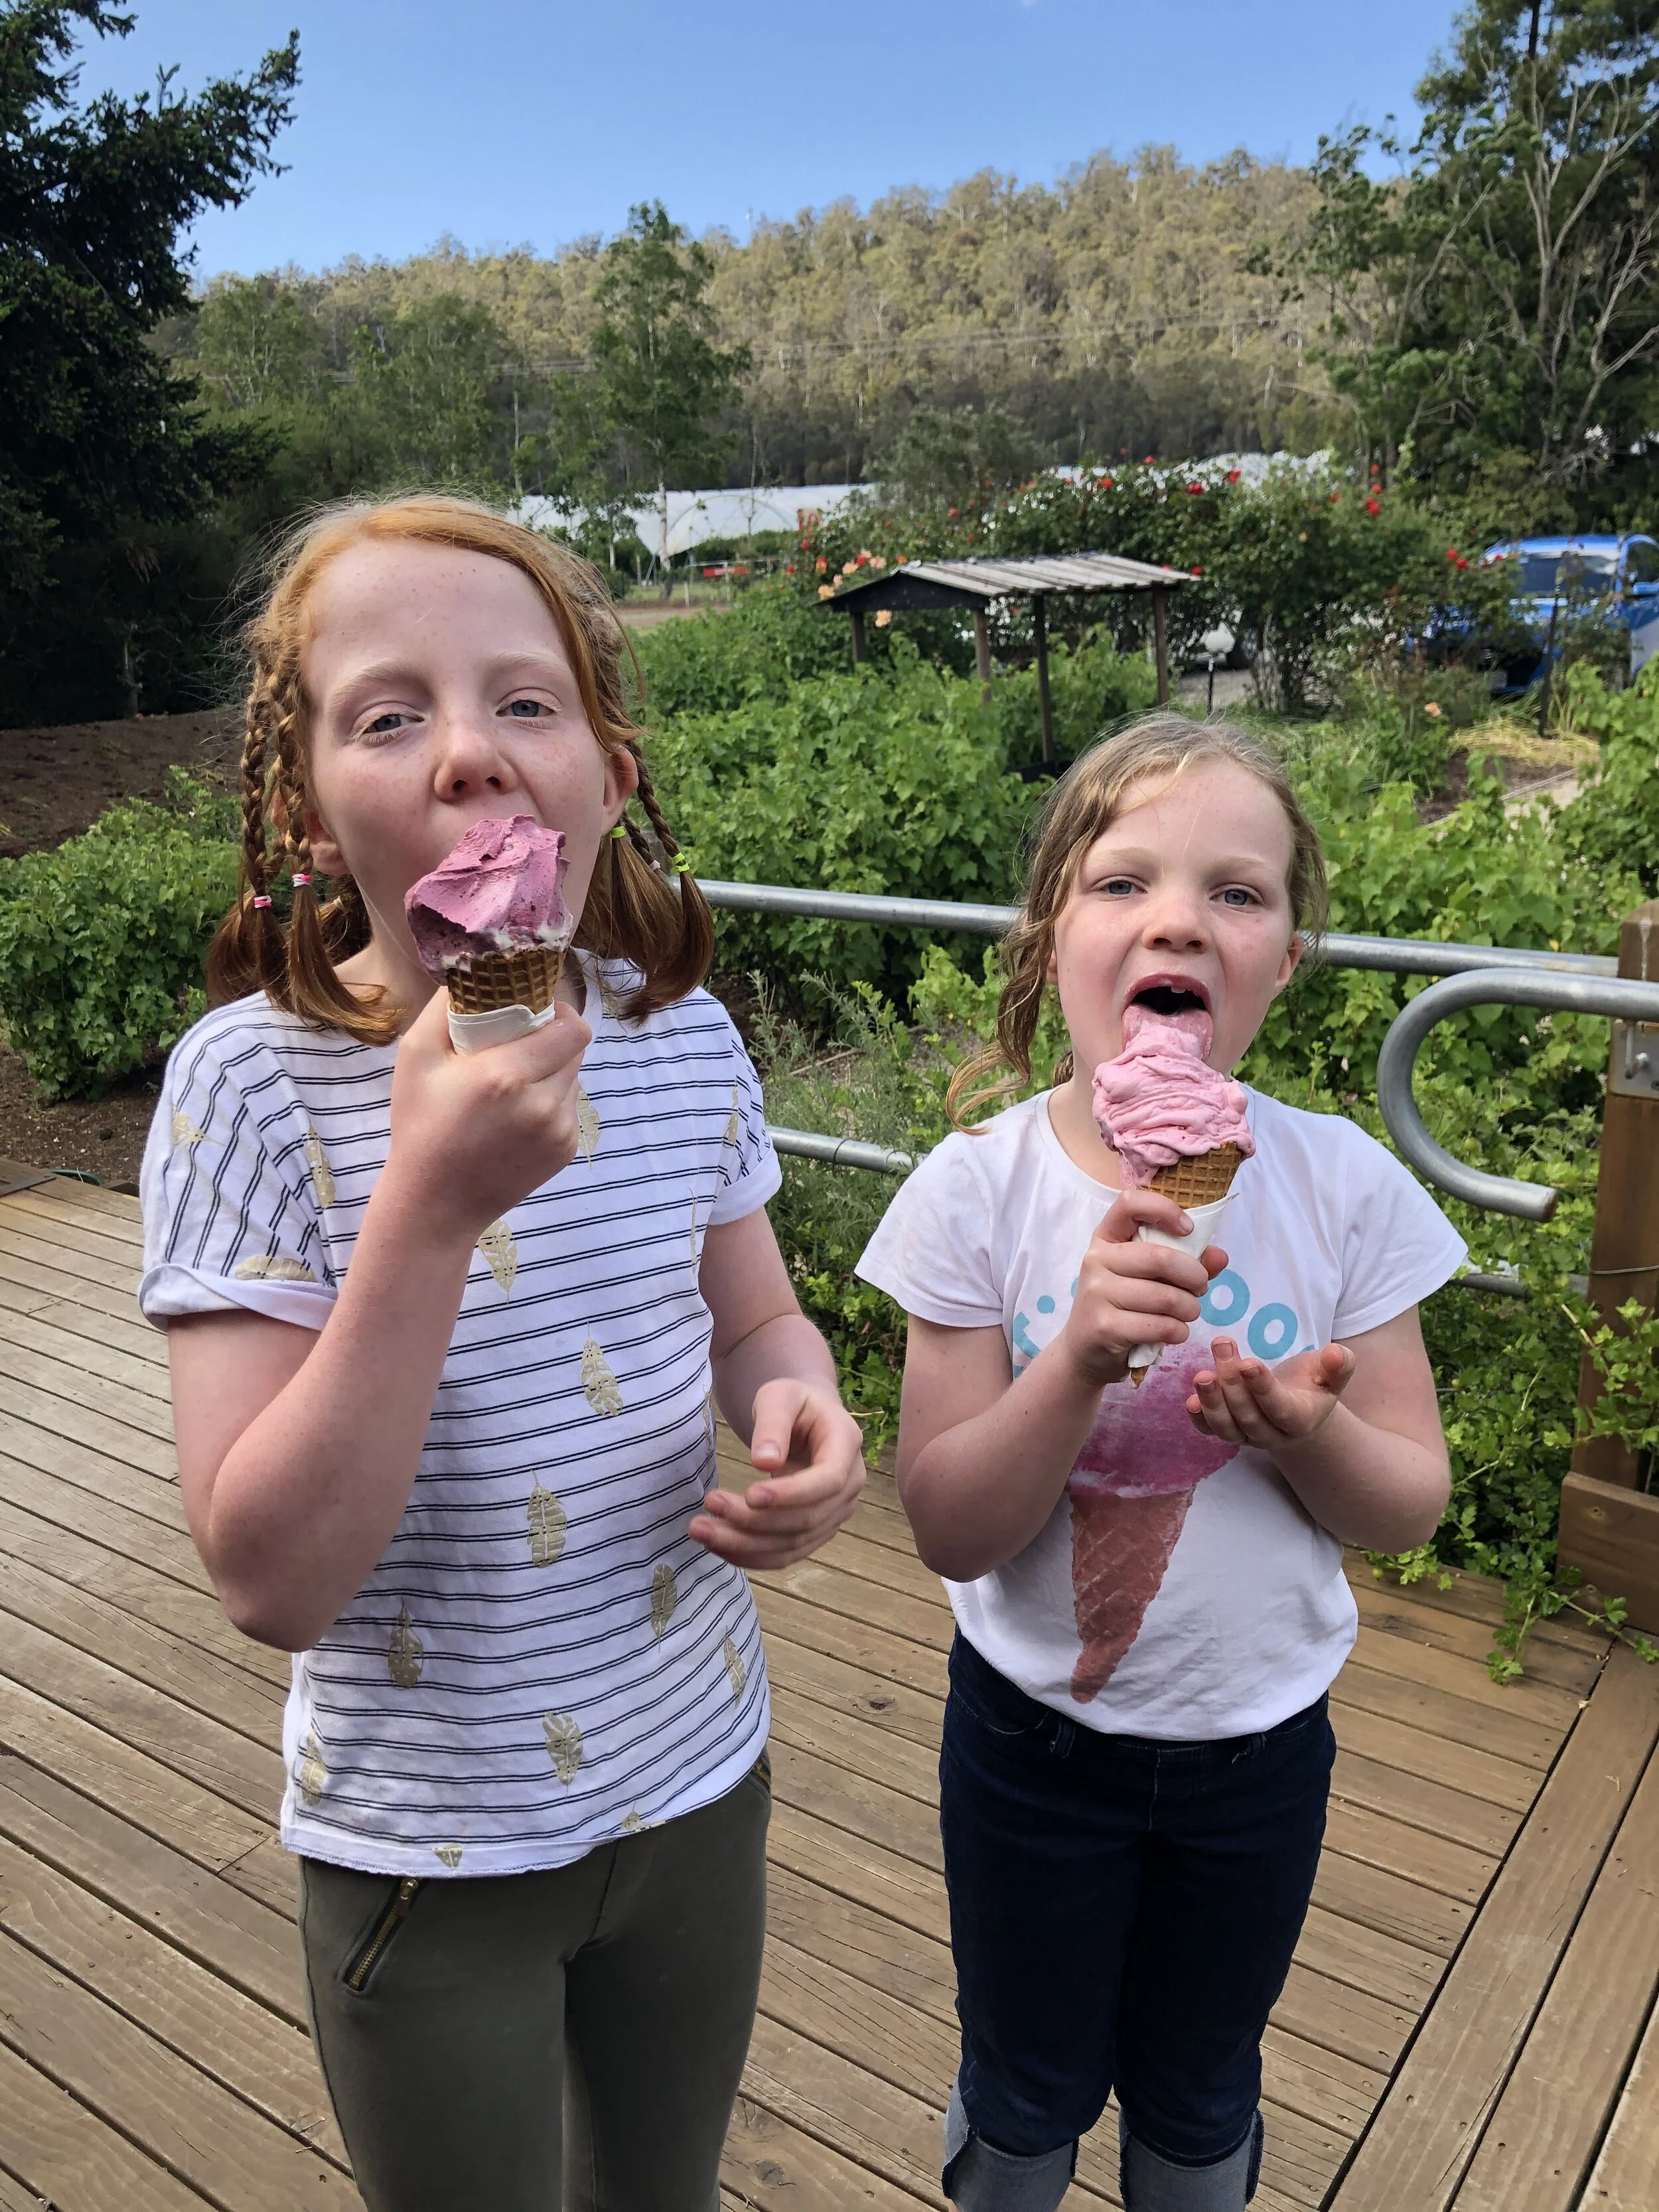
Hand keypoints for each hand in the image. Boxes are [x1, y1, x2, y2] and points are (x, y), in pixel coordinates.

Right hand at [382, 988, 590, 1244]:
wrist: (435, 1204)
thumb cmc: (420, 1126)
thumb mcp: (416, 1057)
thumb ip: (446, 1008)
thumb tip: (477, 975)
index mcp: (507, 1076)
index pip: (572, 1027)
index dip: (559, 1011)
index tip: (534, 1010)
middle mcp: (543, 1104)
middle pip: (577, 1049)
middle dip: (554, 1038)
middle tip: (521, 1043)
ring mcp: (560, 1131)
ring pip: (574, 1078)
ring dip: (553, 1070)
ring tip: (515, 1083)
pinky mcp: (566, 1151)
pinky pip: (570, 1108)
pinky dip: (551, 1101)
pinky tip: (517, 1114)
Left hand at [689, 1378, 865, 1571]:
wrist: (806, 1420)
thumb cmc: (793, 1403)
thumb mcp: (780, 1397)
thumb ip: (773, 1424)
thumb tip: (763, 1462)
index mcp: (846, 1446)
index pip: (827, 1481)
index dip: (791, 1494)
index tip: (750, 1495)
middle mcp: (849, 1487)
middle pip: (807, 1519)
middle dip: (755, 1521)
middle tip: (710, 1503)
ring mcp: (835, 1514)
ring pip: (793, 1544)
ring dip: (744, 1544)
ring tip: (701, 1529)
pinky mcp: (815, 1532)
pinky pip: (785, 1554)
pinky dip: (750, 1555)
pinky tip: (717, 1545)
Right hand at [1056, 1188, 1225, 1391]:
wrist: (1085, 1350)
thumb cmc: (1122, 1305)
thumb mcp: (1147, 1277)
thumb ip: (1185, 1262)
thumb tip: (1220, 1256)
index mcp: (1106, 1237)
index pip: (1129, 1202)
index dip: (1164, 1209)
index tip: (1188, 1229)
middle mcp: (1096, 1259)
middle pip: (1159, 1257)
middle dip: (1194, 1276)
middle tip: (1200, 1288)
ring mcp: (1097, 1293)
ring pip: (1164, 1297)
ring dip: (1190, 1309)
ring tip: (1188, 1313)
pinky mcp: (1104, 1326)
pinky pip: (1159, 1326)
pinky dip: (1178, 1331)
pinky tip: (1174, 1332)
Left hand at [1187, 1337, 1355, 1447]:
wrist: (1299, 1410)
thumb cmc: (1313, 1385)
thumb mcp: (1332, 1374)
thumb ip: (1339, 1365)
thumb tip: (1337, 1353)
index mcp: (1300, 1420)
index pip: (1279, 1408)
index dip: (1262, 1387)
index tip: (1247, 1362)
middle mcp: (1272, 1434)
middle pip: (1249, 1415)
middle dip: (1232, 1382)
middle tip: (1221, 1345)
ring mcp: (1248, 1437)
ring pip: (1227, 1428)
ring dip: (1212, 1401)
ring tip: (1202, 1375)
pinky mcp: (1229, 1432)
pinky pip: (1211, 1432)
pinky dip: (1199, 1419)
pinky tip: (1189, 1400)